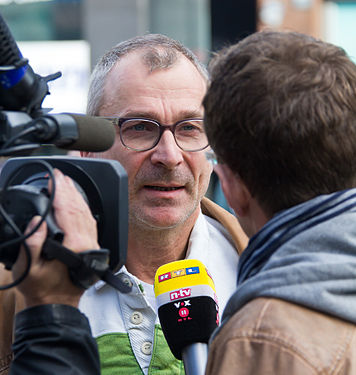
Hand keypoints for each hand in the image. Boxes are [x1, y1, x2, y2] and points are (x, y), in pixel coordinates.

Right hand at [12, 169, 99, 307]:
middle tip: (60, 175)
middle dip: (68, 189)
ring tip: (67, 183)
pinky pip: (90, 221)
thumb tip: (36, 221)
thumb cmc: (42, 290)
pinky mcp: (91, 245)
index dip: (60, 192)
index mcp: (75, 245)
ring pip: (86, 212)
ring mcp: (91, 243)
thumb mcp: (28, 268)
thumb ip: (32, 243)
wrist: (57, 305)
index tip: (54, 179)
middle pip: (78, 208)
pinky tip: (78, 200)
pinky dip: (83, 207)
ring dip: (77, 195)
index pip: (67, 210)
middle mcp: (87, 242)